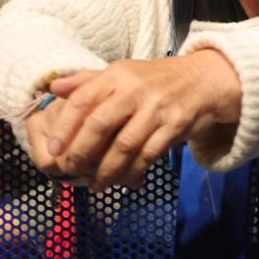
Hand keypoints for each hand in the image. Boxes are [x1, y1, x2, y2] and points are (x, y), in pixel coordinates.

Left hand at [32, 52, 242, 190]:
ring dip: (106, 170)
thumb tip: (54, 89)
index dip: (65, 127)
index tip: (54, 149)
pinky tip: (123, 180)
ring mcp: (158, 108)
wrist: (205, 79)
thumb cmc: (155, 80)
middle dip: (81, 153)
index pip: (82, 100)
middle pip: (100, 125)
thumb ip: (88, 82)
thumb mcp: (123, 73)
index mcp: (117, 75)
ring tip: (96, 184)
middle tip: (71, 170)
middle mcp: (136, 90)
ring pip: (124, 146)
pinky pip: (148, 155)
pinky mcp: (176, 126)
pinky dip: (133, 171)